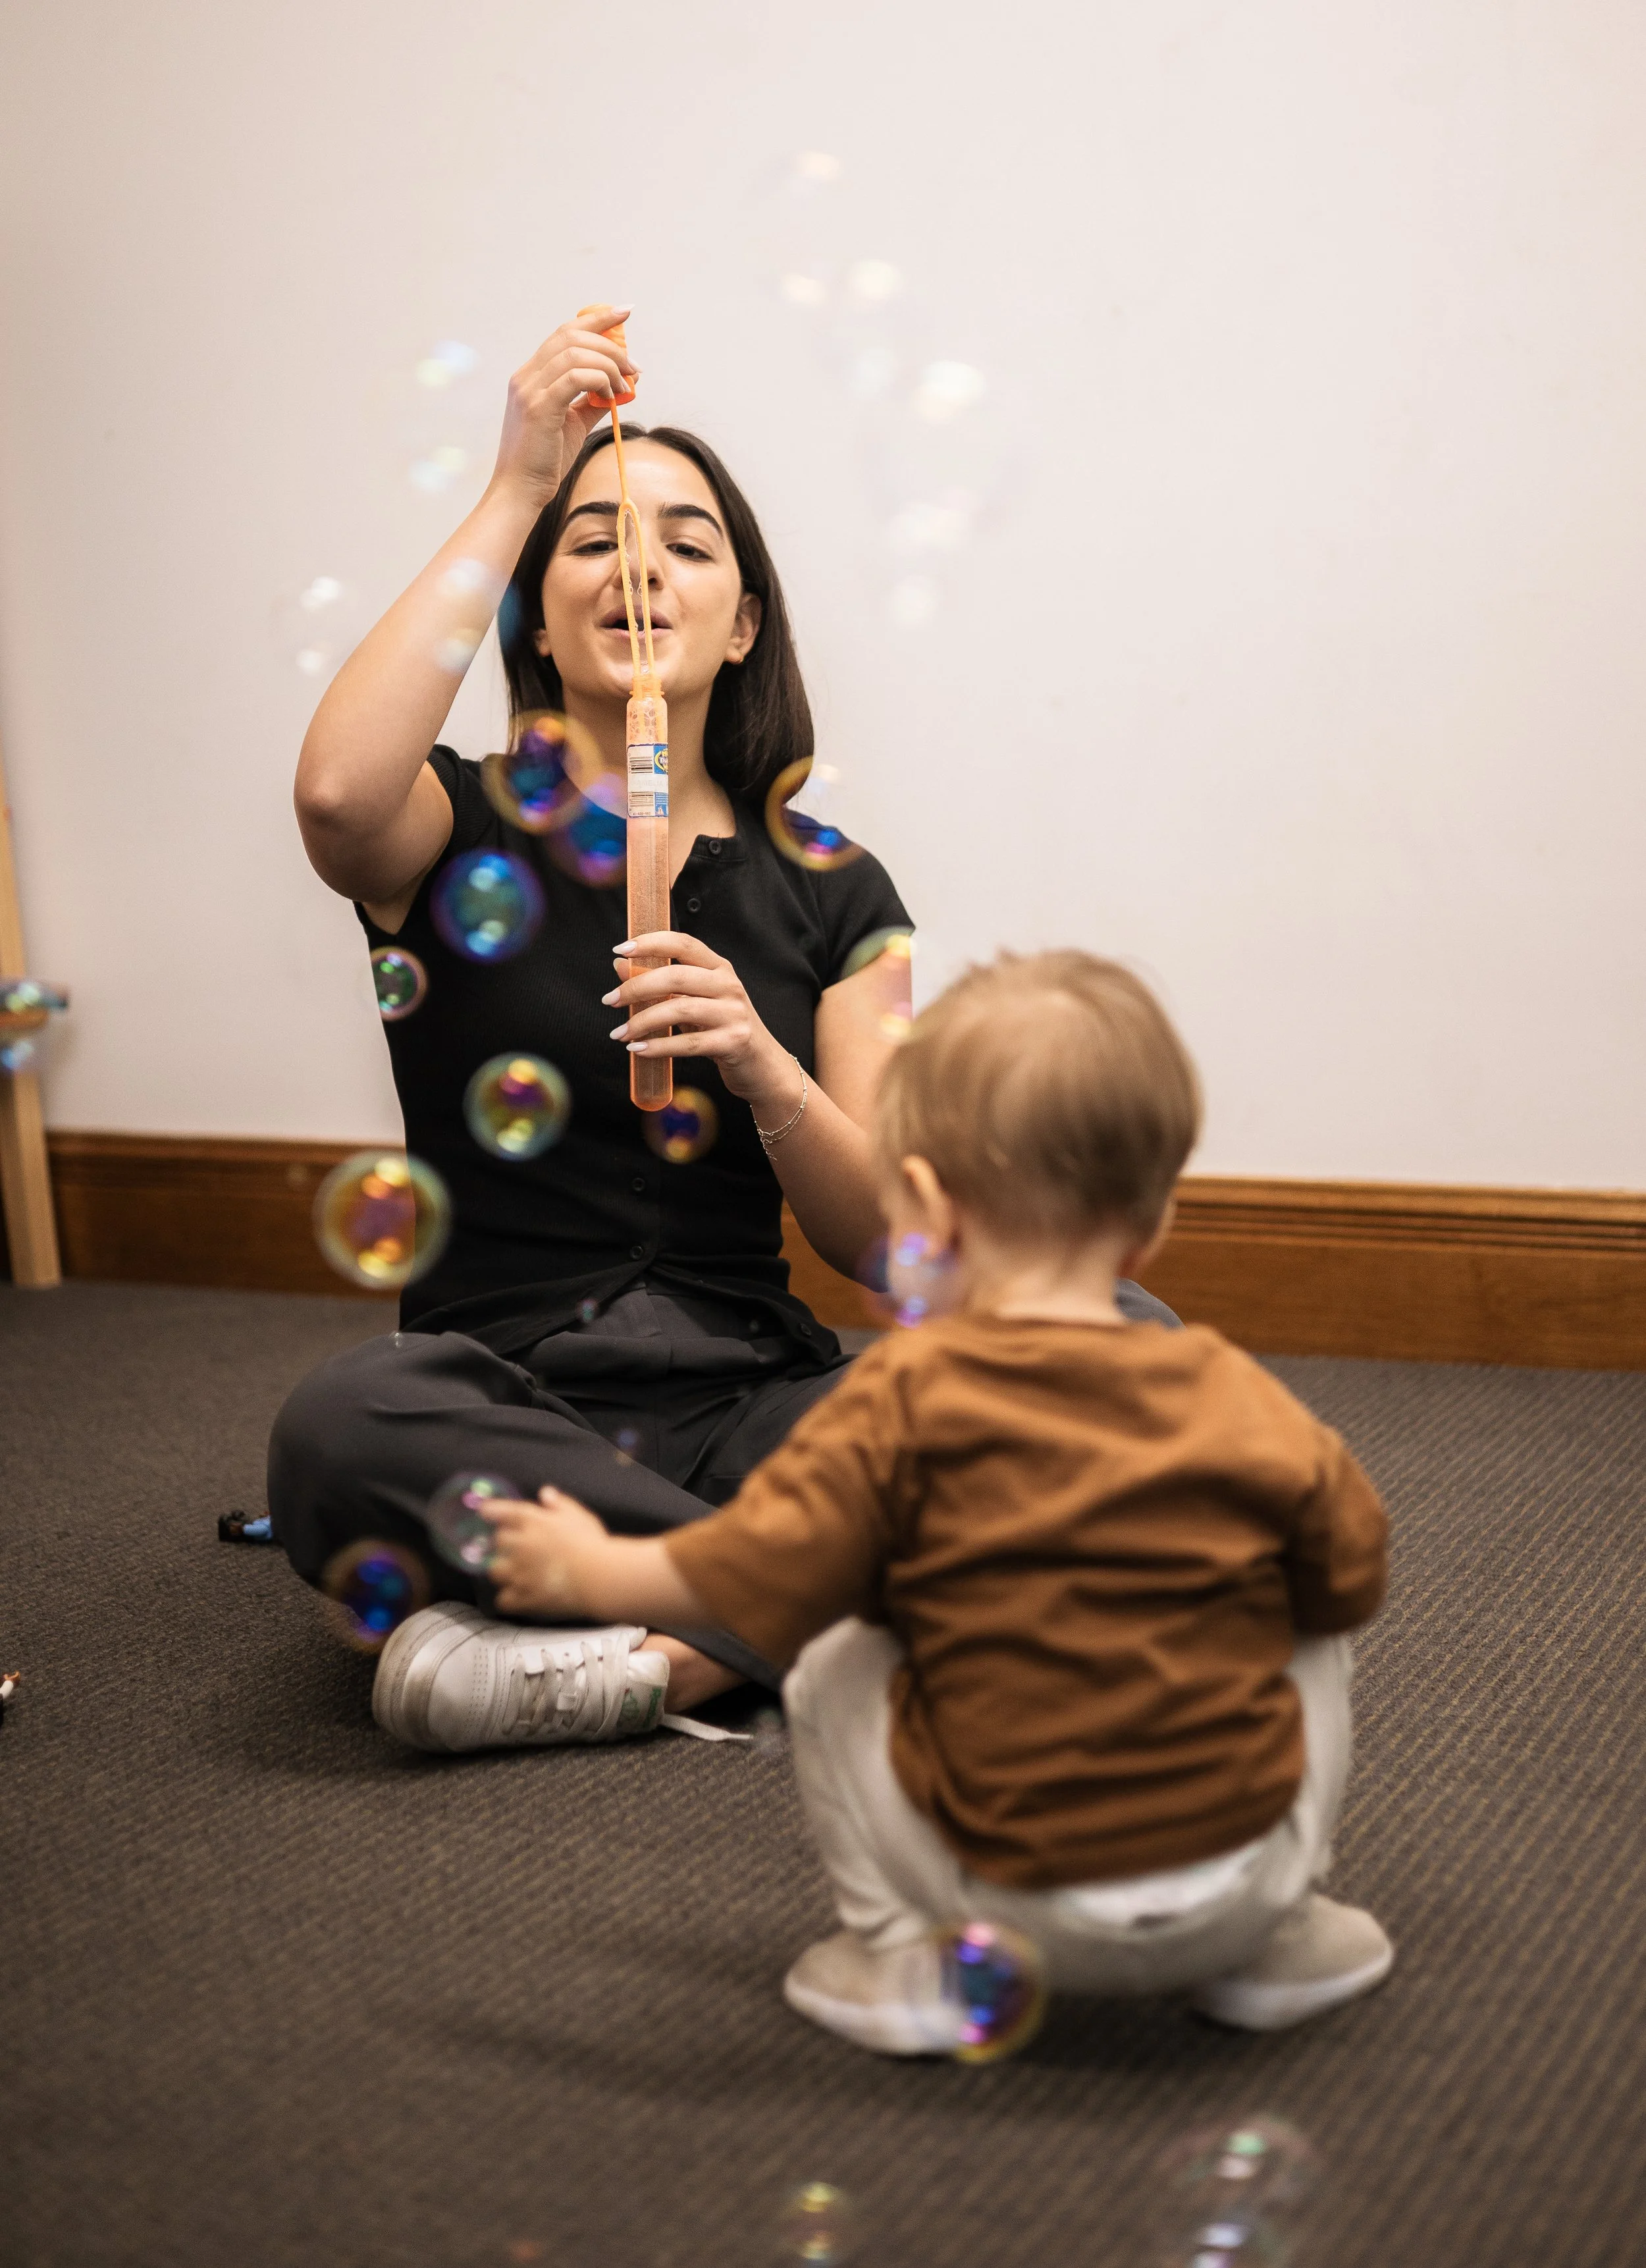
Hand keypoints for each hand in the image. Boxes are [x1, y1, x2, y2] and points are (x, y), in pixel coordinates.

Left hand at [483, 1484, 607, 1615]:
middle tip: (519, 1548)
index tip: (486, 1512)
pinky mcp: (524, 1598)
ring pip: (494, 1571)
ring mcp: (520, 1573)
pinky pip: (503, 1600)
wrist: (600, 1578)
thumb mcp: (579, 1516)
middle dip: (505, 1544)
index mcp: (533, 1521)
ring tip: (517, 1573)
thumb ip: (560, 1503)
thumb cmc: (593, 1544)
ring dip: (504, 1571)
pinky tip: (521, 1595)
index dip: (491, 1511)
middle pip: (497, 1542)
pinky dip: (510, 1599)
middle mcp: (520, 1545)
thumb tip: (545, 1493)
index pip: (500, 1511)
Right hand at [490, 308, 638, 508]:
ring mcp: (529, 390)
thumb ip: (592, 401)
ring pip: (576, 352)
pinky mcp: (539, 407)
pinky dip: (600, 380)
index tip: (624, 312)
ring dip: (610, 364)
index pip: (564, 333)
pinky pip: (576, 377)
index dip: (596, 319)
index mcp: (531, 376)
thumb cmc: (545, 462)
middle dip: (610, 343)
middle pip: (572, 336)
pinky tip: (612, 394)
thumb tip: (621, 386)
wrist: (520, 492)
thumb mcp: (573, 424)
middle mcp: (526, 376)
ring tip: (626, 384)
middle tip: (634, 366)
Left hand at [605, 931, 799, 1112]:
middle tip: (611, 1001)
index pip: (683, 943)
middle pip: (676, 976)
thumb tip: (620, 968)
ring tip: (620, 1033)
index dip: (650, 942)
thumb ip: (662, 985)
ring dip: (642, 1021)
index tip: (620, 950)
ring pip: (679, 1009)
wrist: (762, 1066)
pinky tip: (638, 1049)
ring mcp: (734, 1013)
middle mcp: (729, 985)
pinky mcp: (734, 1042)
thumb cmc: (722, 1029)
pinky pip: (689, 1043)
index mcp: (719, 968)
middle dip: (636, 988)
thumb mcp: (694, 1002)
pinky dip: (659, 1046)